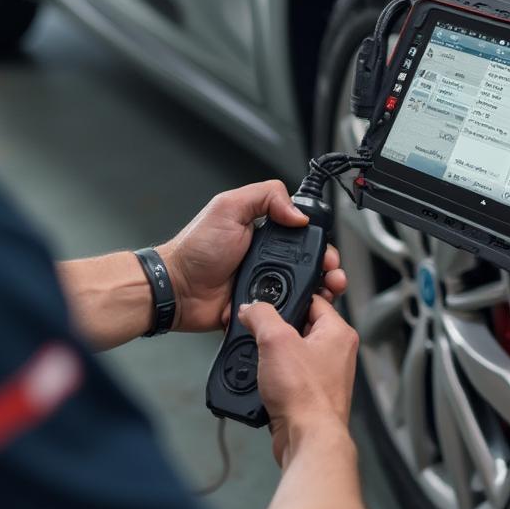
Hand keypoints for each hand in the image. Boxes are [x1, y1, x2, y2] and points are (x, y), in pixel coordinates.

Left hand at [158, 180, 347, 332]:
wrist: (176, 290)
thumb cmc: (194, 249)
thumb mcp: (228, 207)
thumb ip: (265, 197)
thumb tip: (298, 213)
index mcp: (264, 231)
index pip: (302, 233)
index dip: (319, 242)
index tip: (328, 251)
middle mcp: (267, 257)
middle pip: (309, 263)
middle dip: (327, 269)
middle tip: (332, 275)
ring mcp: (265, 283)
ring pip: (303, 288)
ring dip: (318, 292)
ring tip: (326, 294)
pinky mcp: (261, 308)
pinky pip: (285, 310)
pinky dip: (297, 311)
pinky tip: (305, 309)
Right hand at [239, 296, 358, 466]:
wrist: (307, 439)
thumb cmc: (305, 395)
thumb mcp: (276, 341)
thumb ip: (262, 316)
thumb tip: (252, 307)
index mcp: (338, 333)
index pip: (313, 299)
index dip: (288, 298)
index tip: (268, 302)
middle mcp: (337, 353)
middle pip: (300, 326)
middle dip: (276, 330)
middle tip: (260, 333)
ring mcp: (325, 376)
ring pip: (293, 352)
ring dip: (273, 355)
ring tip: (261, 360)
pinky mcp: (312, 395)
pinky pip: (290, 376)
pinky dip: (275, 376)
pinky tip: (263, 381)